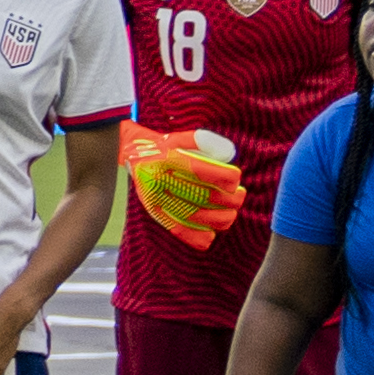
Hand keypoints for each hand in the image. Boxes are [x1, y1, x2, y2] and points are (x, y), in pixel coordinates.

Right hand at [119, 119, 250, 247]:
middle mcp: (159, 179)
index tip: (236, 178)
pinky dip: (197, 237)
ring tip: (231, 212)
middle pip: (202, 196)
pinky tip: (211, 235)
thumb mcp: (182, 137)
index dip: (225, 177)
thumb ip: (206, 142)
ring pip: (194, 216)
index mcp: (167, 159)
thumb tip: (229, 155)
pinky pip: (178, 229)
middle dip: (229, 199)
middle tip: (240, 196)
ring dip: (220, 218)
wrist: (133, 154)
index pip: (202, 171)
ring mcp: (156, 198)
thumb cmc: (165, 146)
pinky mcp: (154, 211)